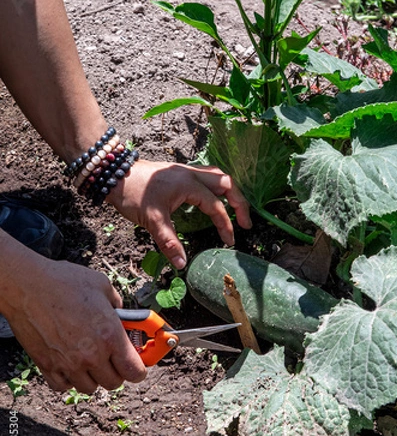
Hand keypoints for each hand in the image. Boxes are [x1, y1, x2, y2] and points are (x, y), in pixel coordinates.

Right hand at [4, 253, 146, 393]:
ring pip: (90, 388)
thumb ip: (117, 303)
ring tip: (91, 360)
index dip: (139, 370)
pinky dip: (69, 379)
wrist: (27, 286)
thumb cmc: (64, 282)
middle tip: (114, 358)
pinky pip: (64, 386)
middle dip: (118, 372)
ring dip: (94, 377)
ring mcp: (68, 364)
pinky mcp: (47, 366)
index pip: (135, 371)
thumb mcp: (102, 285)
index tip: (138, 364)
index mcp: (110, 336)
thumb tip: (121, 312)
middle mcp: (92, 355)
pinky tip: (70, 364)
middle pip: (114, 383)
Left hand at [107, 160, 251, 268]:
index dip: (225, 225)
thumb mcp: (152, 220)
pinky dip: (216, 187)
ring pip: (217, 176)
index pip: (216, 206)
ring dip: (229, 192)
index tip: (229, 241)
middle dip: (239, 202)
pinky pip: (206, 176)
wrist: (113, 174)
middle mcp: (191, 174)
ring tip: (235, 208)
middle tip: (245, 222)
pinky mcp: (178, 172)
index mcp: (189, 184)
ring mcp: (185, 171)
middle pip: (226, 183)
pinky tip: (213, 199)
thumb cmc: (133, 194)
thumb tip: (182, 264)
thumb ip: (169, 242)